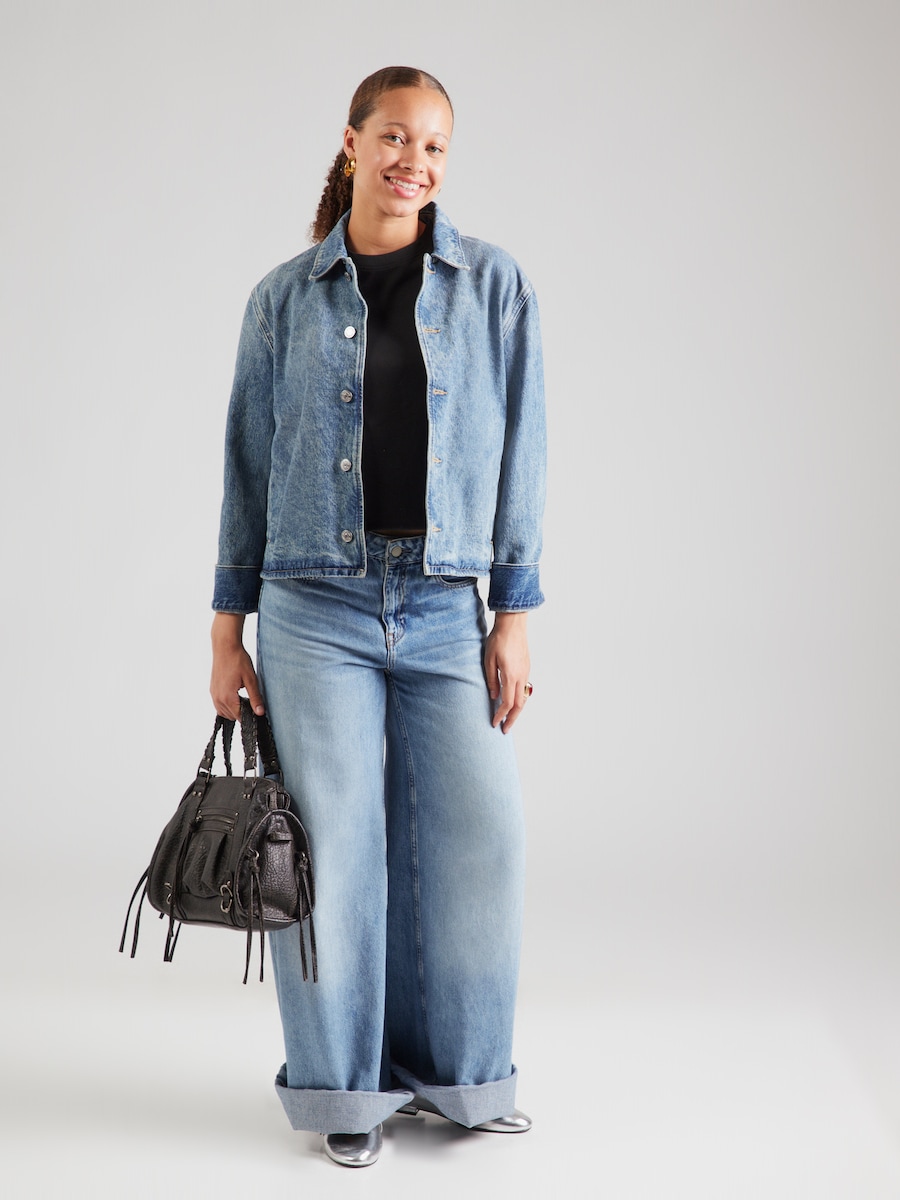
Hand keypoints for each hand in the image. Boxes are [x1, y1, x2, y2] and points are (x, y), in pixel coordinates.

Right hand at [210, 613, 264, 719]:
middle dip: (242, 713)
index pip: (239, 717)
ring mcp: (213, 694)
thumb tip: (260, 713)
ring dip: (234, 710)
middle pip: (231, 716)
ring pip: (224, 712)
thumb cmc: (238, 660)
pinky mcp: (212, 690)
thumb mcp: (251, 679)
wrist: (225, 646)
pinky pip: (219, 705)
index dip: (249, 716)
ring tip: (244, 699)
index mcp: (227, 697)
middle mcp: (218, 698)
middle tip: (253, 703)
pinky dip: (227, 705)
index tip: (257, 712)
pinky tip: (235, 696)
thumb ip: (255, 697)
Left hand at [484, 611, 530, 732]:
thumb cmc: (499, 639)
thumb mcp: (488, 660)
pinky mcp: (526, 668)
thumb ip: (491, 679)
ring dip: (517, 711)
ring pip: (524, 698)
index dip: (501, 715)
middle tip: (505, 729)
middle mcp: (521, 676)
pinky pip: (525, 689)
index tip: (494, 723)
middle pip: (519, 705)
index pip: (507, 703)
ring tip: (509, 719)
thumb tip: (493, 696)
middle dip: (512, 719)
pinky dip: (520, 700)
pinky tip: (513, 701)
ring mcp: (526, 672)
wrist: (513, 625)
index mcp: (511, 676)